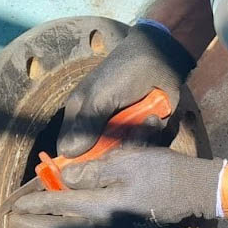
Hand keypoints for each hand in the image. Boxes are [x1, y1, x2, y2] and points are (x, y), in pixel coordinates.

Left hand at [10, 147, 225, 227]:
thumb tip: (63, 178)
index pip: (59, 203)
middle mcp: (103, 226)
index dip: (35, 202)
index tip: (15, 202)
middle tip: (11, 223)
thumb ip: (92, 171)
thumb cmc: (162, 170)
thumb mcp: (126, 160)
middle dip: (34, 225)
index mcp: (102, 204)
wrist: (194, 191)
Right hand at [58, 23, 195, 157]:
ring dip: (134, 141)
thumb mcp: (99, 96)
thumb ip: (86, 125)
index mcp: (80, 117)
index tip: (88, 168)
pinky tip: (154, 119)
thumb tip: (67, 154)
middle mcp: (99, 129)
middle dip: (111, 152)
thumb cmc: (121, 73)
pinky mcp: (142, 133)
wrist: (159, 60)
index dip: (75, 162)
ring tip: (144, 118)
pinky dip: (150, 136)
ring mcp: (121, 132)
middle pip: (98, 157)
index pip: (69, 149)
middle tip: (124, 135)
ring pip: (122, 155)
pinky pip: (144, 147)